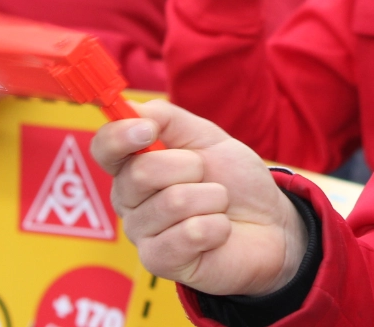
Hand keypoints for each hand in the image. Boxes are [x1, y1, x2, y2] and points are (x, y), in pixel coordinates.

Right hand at [91, 99, 307, 297]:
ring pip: (173, 202)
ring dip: (212, 198)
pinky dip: (217, 226)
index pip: (104, 148)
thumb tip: (132, 110)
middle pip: (140, 173)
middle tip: (206, 176)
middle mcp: (129, 201)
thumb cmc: (233, 180)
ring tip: (217, 206)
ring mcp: (142, 234)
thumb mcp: (205, 136)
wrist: (269, 222)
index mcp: (134, 166)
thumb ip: (166, 118)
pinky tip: (218, 232)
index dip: (120, 136)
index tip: (149, 130)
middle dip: (189, 166)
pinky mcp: (160, 262)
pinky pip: (189, 234)